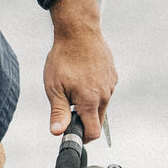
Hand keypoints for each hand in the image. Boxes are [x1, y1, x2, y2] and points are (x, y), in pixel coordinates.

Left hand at [45, 0, 117, 142]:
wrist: (79, 31)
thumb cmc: (64, 58)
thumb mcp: (54, 87)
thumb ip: (58, 112)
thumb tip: (58, 133)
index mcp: (91, 101)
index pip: (93, 132)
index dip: (81, 137)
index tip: (70, 132)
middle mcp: (105, 95)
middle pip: (97, 120)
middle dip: (83, 119)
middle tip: (66, 107)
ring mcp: (111, 84)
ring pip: (101, 105)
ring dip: (88, 104)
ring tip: (72, 87)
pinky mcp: (113, 75)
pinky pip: (104, 90)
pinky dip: (94, 91)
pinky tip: (82, 77)